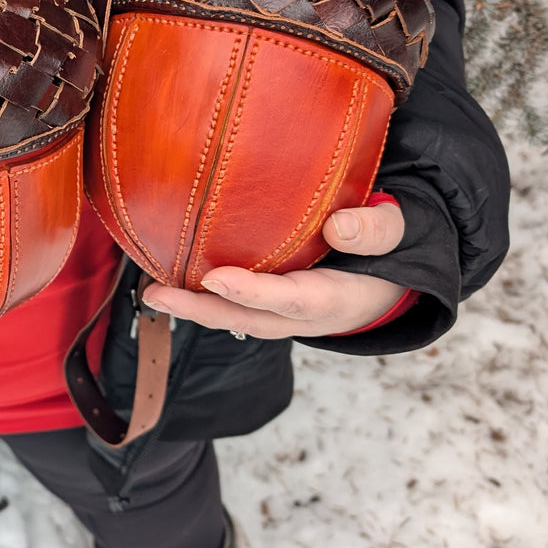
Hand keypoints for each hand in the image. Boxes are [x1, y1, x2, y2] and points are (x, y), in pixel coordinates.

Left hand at [141, 203, 405, 339]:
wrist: (389, 277)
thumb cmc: (387, 249)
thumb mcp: (398, 233)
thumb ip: (377, 229)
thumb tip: (339, 227)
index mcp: (334, 299)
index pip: (291, 300)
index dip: (253, 292)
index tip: (215, 277)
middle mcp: (300, 315)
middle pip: (247, 319)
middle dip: (200, 310)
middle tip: (156, 294)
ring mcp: (280, 315)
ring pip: (232, 317)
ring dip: (189, 308)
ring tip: (148, 291)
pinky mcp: (266, 305)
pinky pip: (229, 307)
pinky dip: (197, 298)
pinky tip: (165, 281)